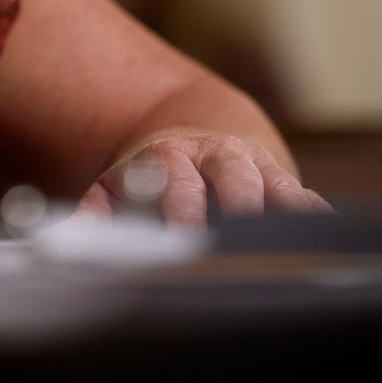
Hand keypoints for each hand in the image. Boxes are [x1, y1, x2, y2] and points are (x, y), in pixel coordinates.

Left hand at [74, 131, 333, 225]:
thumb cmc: (150, 182)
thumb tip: (65, 240)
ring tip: (281, 239)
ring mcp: (249, 165)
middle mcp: (212, 156)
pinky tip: (316, 231)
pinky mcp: (280, 178)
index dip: (181, 209)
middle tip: (236, 243)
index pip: (176, 183)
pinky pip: (300, 193)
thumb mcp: (118, 190)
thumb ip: (95, 215)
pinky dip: (309, 211)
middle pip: (229, 178)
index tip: (181, 239)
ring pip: (269, 182)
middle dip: (236, 208)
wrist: (193, 139)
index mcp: (167, 158)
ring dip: (276, 208)